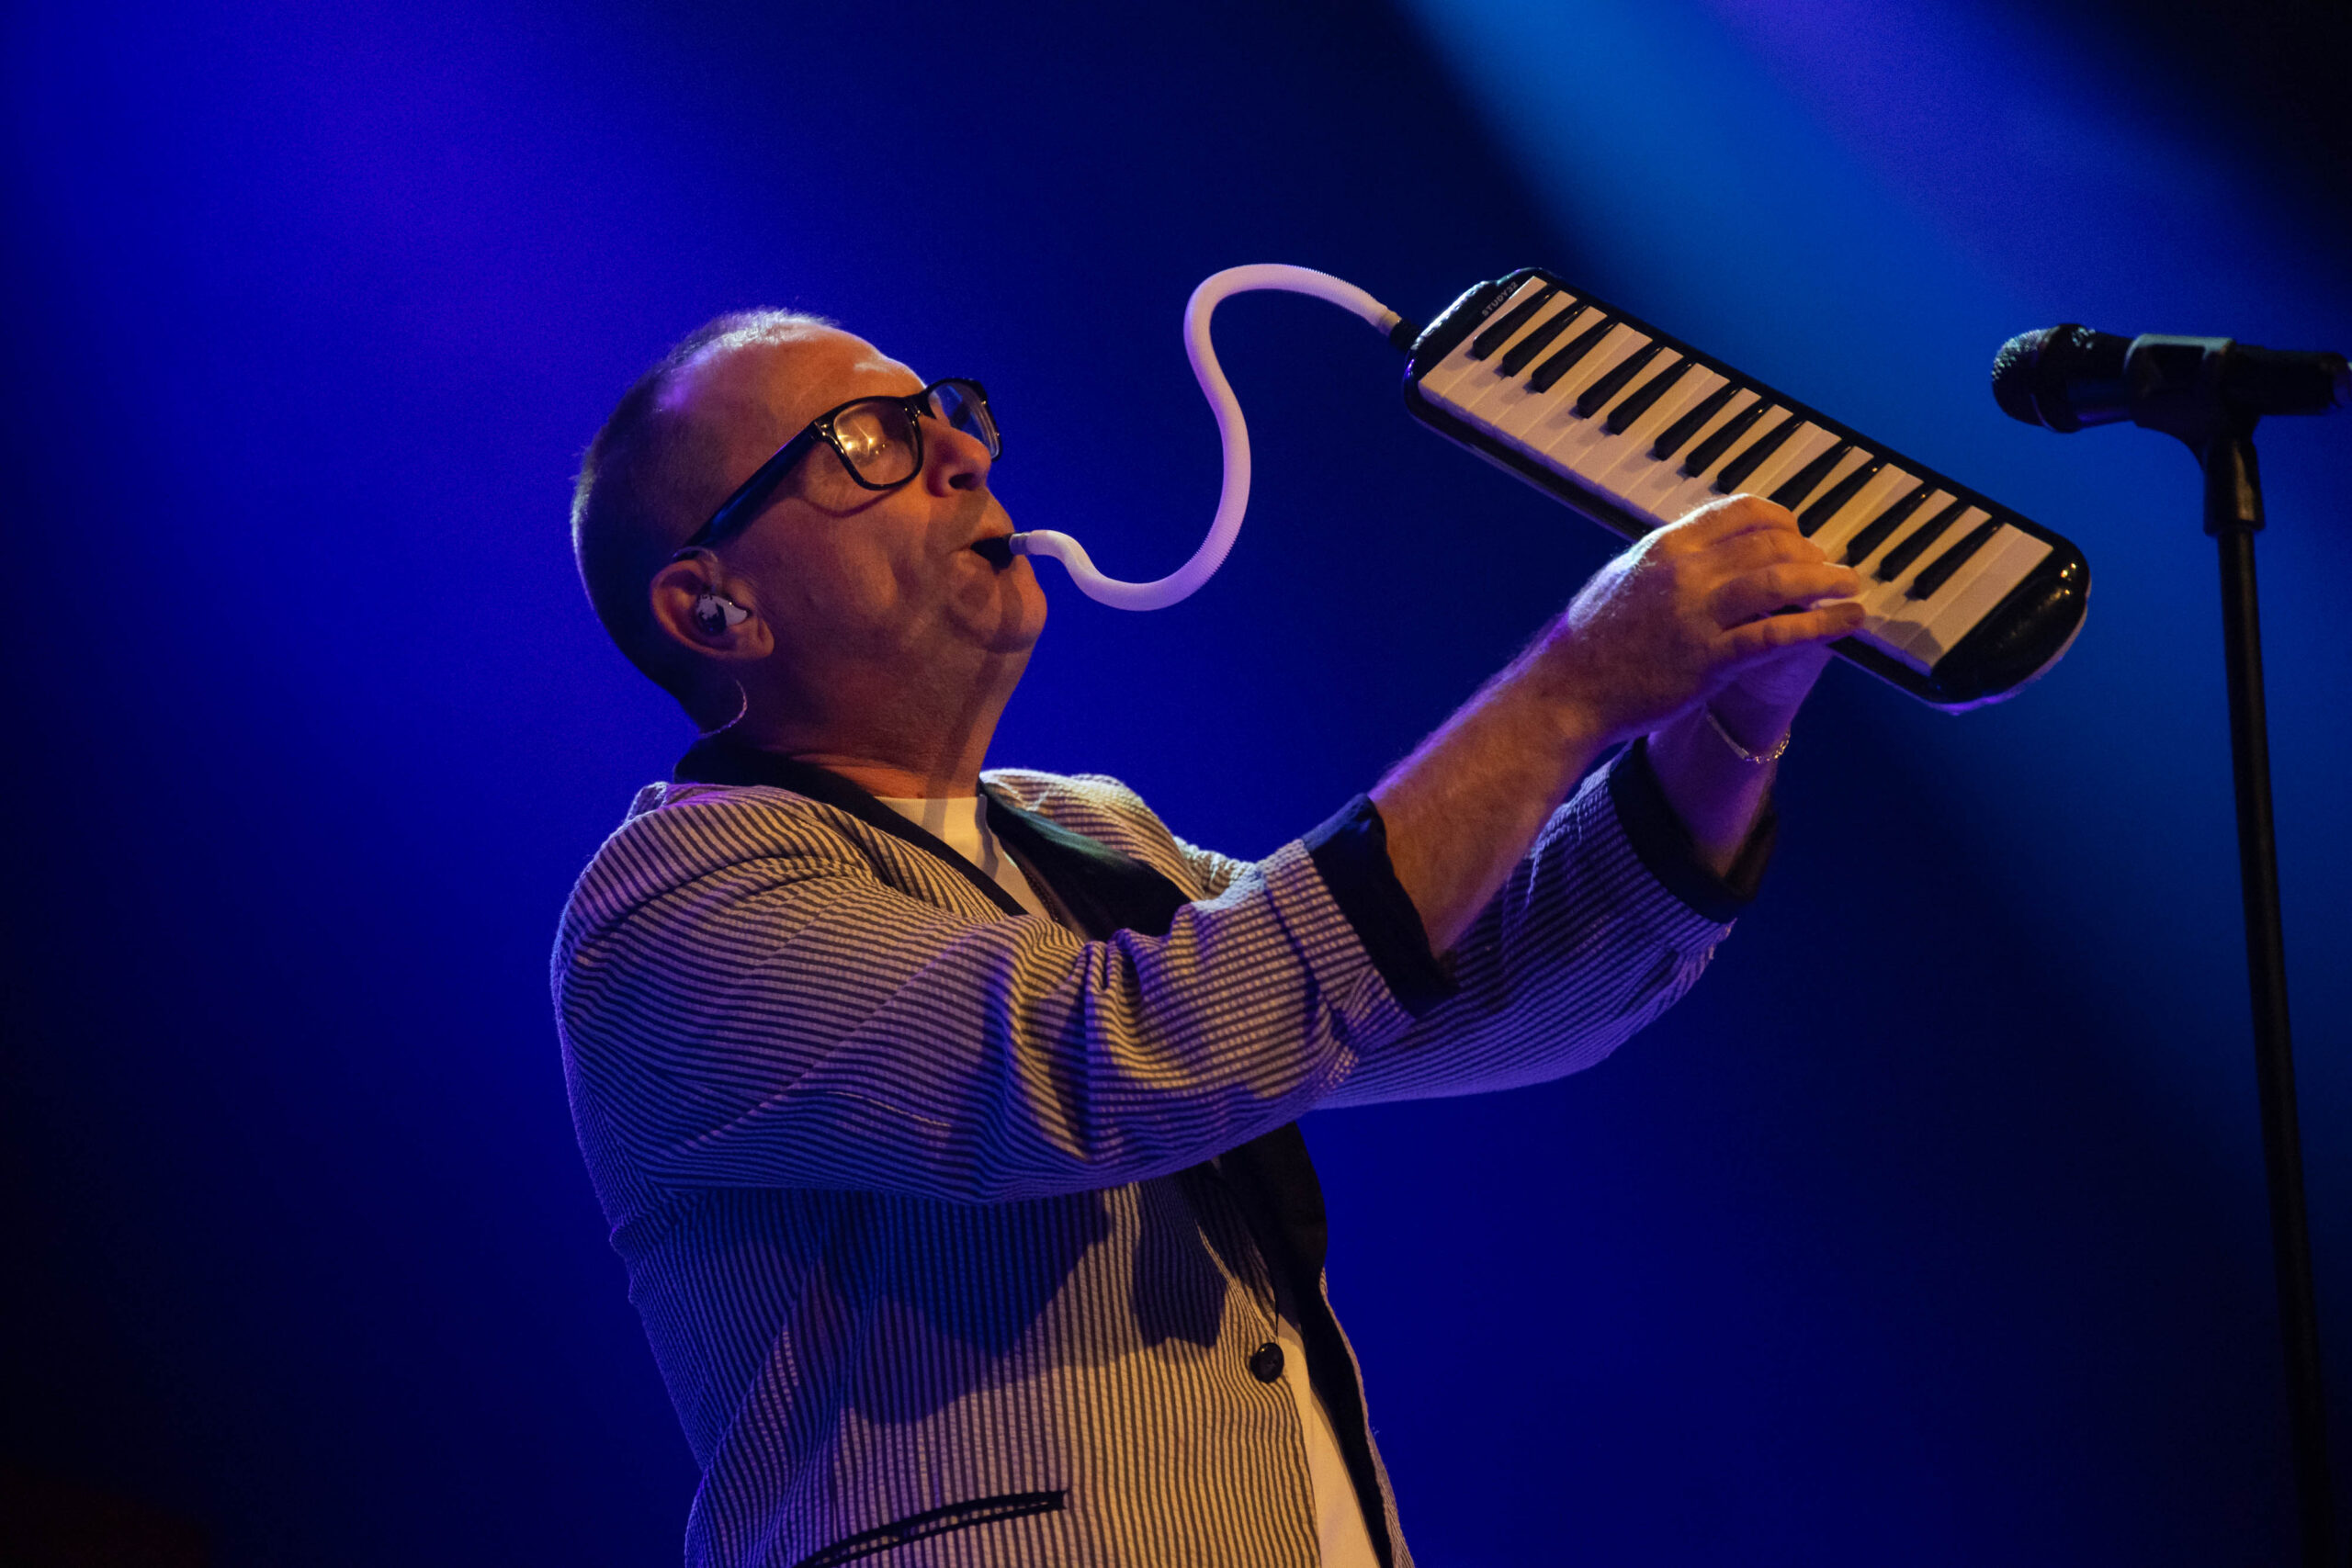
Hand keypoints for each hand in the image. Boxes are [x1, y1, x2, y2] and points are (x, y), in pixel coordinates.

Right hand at [1532, 494, 1864, 746]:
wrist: (1565, 690)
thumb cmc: (1592, 640)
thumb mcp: (1626, 577)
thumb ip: (1670, 558)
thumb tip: (1704, 543)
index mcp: (1666, 546)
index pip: (1741, 511)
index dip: (1783, 521)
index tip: (1800, 535)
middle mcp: (1684, 571)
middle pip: (1769, 544)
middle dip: (1811, 554)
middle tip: (1832, 569)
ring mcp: (1696, 615)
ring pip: (1780, 582)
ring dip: (1826, 582)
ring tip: (1852, 588)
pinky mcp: (1707, 659)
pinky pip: (1776, 636)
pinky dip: (1820, 626)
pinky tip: (1846, 622)